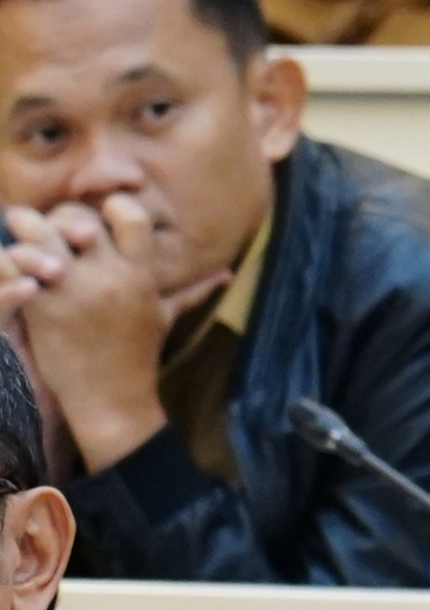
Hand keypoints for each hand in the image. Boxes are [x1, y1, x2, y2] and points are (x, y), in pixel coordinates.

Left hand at [4, 196, 226, 471]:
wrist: (113, 400)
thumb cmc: (138, 358)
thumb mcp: (166, 318)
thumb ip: (192, 291)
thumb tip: (228, 274)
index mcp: (141, 275)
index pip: (129, 214)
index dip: (109, 209)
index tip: (99, 225)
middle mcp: (111, 276)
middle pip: (77, 217)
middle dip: (60, 220)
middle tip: (53, 235)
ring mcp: (75, 290)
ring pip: (38, 231)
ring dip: (27, 233)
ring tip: (27, 247)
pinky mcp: (44, 306)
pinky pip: (16, 265)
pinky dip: (8, 262)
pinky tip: (14, 271)